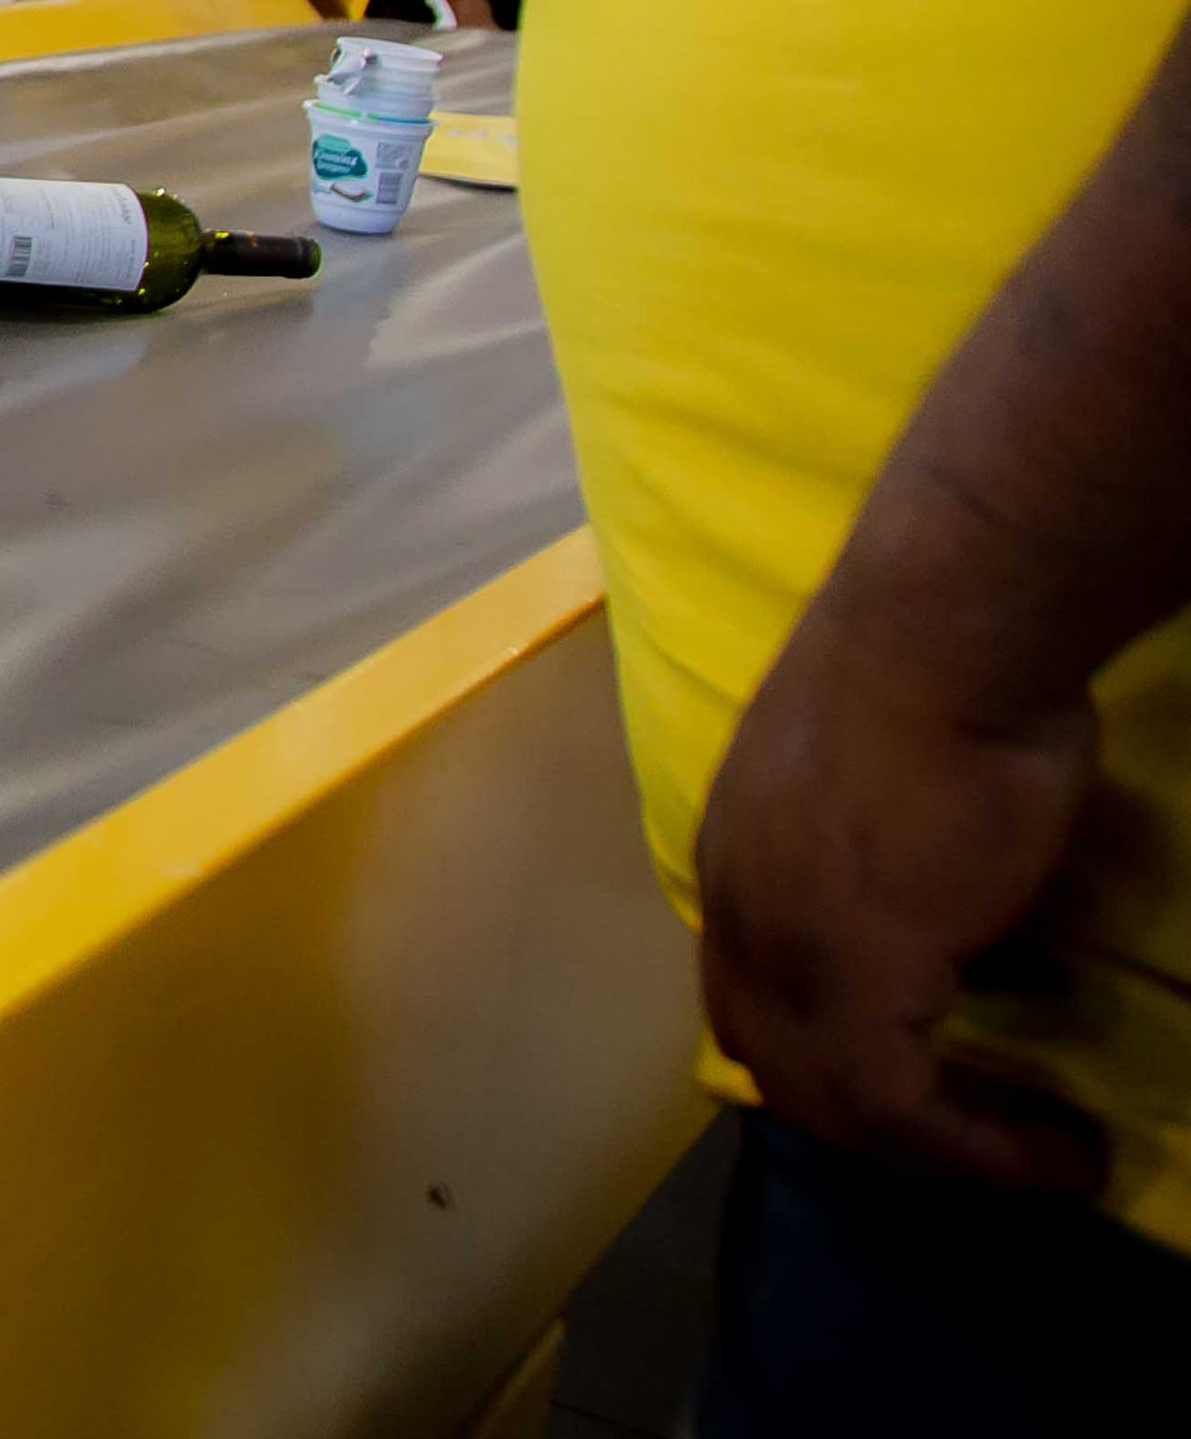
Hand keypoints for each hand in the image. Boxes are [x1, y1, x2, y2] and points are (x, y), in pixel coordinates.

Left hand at [695, 612, 1106, 1191]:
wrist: (945, 642)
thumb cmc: (944, 683)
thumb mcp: (902, 794)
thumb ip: (907, 868)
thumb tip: (972, 928)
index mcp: (737, 859)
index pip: (751, 993)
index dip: (824, 1054)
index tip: (934, 1081)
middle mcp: (738, 909)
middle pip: (776, 1061)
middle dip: (875, 1120)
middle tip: (979, 1143)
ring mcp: (785, 946)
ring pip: (831, 1100)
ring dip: (938, 1149)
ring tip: (1035, 1158)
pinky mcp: (854, 976)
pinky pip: (897, 1106)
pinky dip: (979, 1150)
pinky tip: (1064, 1151)